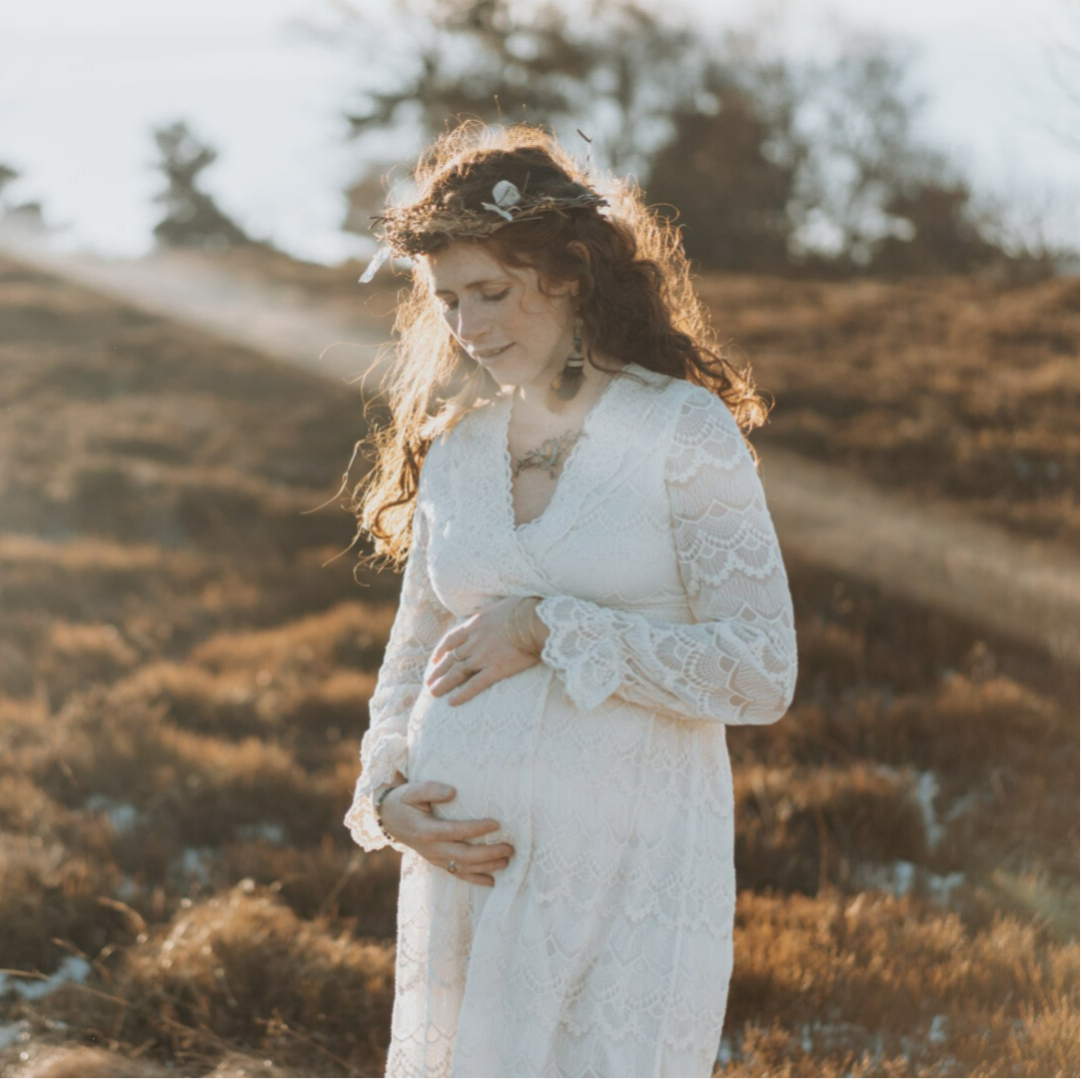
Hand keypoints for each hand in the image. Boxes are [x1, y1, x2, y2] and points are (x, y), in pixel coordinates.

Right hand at [379, 780, 514, 886]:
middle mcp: (432, 848)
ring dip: (487, 867)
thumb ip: (431, 789)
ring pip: (463, 868)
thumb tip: (453, 791)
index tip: (497, 824)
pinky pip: (457, 874)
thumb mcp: (412, 790)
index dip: (476, 829)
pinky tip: (493, 881)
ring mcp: (435, 858)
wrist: (388, 818)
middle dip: (489, 853)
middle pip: (463, 855)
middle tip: (510, 848)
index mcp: (426, 830)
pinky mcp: (437, 862)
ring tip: (507, 861)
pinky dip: (476, 879)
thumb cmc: (403, 801)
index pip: (455, 831)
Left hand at [426, 596, 546, 706]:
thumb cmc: (524, 609)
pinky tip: (452, 702)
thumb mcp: (499, 605)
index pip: (451, 639)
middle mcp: (474, 641)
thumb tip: (479, 613)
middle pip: (450, 658)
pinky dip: (462, 694)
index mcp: (475, 624)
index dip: (440, 651)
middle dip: (437, 671)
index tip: (434, 660)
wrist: (538, 621)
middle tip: (429, 682)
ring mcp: (483, 656)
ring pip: (457, 672)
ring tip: (433, 693)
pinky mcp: (495, 670)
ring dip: (443, 684)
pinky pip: (474, 685)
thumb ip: (486, 612)